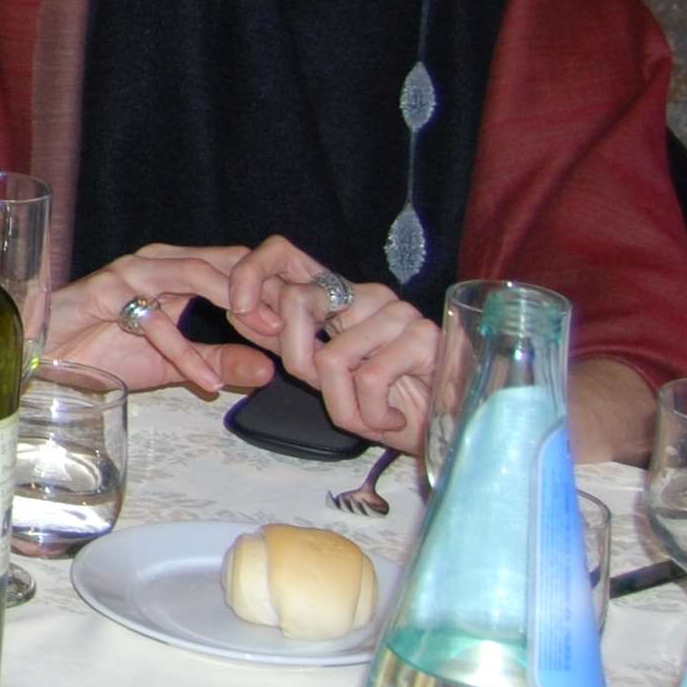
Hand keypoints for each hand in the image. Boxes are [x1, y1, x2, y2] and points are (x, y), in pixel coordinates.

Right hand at [41, 245, 275, 402]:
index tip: (306, 324)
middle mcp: (157, 262)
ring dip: (236, 305)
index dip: (275, 290)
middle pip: (227, 261)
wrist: (43, 360)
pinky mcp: (106, 292)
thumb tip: (271, 372)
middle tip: (297, 328)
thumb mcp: (174, 364)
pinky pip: (156, 320)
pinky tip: (205, 384)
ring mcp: (131, 273)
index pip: (238, 267)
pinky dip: (185, 352)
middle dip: (266, 292)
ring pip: (197, 274)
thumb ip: (219, 362)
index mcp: (177, 272)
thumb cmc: (100, 353)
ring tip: (265, 340)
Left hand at [230, 237, 435, 452]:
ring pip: (329, 356)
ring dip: (341, 405)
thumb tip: (237, 312)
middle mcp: (365, 294)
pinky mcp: (423, 338)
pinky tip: (392, 418)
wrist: (450, 432)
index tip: (236, 310)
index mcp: (338, 296)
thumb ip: (284, 342)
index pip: (282, 254)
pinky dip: (369, 414)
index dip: (250, 274)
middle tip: (321, 386)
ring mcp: (397, 313)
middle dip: (293, 356)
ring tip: (368, 415)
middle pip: (298, 298)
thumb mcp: (324, 376)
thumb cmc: (387, 404)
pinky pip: (368, 378)